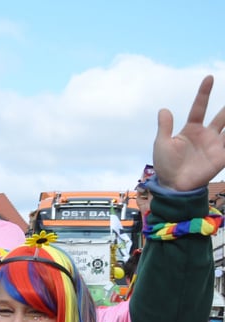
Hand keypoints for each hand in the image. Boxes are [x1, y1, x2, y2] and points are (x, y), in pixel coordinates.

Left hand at [152, 75, 224, 191]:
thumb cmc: (165, 165)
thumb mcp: (162, 143)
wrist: (173, 185)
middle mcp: (206, 135)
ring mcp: (215, 145)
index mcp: (191, 129)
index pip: (199, 107)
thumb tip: (163, 109)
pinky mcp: (221, 157)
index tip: (209, 77)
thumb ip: (165, 126)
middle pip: (222, 116)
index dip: (204, 93)